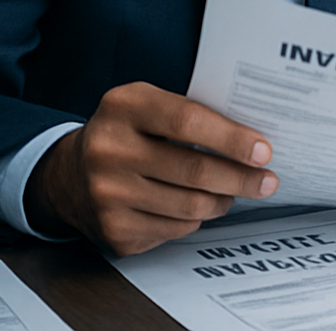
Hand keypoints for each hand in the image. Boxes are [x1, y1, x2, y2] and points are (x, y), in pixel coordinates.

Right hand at [26, 82, 277, 255]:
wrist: (68, 175)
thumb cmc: (128, 133)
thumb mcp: (148, 105)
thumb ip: (192, 113)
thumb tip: (253, 140)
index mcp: (124, 107)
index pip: (189, 122)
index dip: (232, 139)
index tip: (264, 150)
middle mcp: (109, 150)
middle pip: (195, 171)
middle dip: (242, 178)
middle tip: (268, 181)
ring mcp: (107, 194)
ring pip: (191, 206)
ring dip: (223, 200)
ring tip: (234, 192)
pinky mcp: (113, 230)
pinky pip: (175, 229)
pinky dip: (196, 219)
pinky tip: (196, 205)